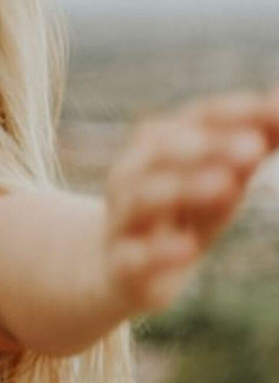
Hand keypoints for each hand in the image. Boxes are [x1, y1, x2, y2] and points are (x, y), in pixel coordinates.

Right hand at [104, 88, 278, 312]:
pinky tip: (188, 248)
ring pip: (143, 198)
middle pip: (161, 152)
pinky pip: (133, 257)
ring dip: (184, 189)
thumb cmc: (184, 215)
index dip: (235, 114)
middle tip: (254, 148)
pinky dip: (159, 252)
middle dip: (207, 147)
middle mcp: (132, 175)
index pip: (196, 119)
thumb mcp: (223, 181)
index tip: (276, 112)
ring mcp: (122, 220)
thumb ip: (255, 145)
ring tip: (226, 186)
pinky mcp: (121, 266)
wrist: (120, 270)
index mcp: (158, 145)